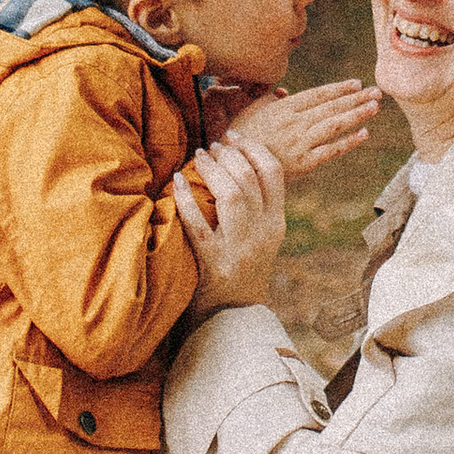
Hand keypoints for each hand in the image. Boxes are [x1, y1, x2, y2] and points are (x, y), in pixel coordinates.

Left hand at [177, 129, 287, 314]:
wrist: (233, 316)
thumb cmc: (241, 269)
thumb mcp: (261, 238)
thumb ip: (256, 206)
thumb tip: (235, 163)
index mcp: (276, 224)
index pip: (273, 174)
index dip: (253, 148)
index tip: (234, 136)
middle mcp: (262, 233)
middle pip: (249, 179)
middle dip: (229, 155)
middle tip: (212, 146)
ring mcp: (238, 248)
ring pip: (232, 196)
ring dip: (212, 171)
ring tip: (199, 157)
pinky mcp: (213, 262)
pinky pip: (198, 225)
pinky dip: (187, 200)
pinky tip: (177, 183)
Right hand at [218, 77, 382, 181]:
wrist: (231, 168)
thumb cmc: (239, 137)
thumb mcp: (250, 110)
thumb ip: (269, 98)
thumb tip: (284, 91)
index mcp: (282, 108)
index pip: (317, 94)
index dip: (339, 88)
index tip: (357, 83)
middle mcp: (293, 123)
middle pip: (331, 108)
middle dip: (355, 99)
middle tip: (376, 91)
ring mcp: (299, 144)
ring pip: (334, 126)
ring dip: (357, 115)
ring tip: (374, 107)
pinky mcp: (303, 164)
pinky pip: (330, 151)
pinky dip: (348, 142)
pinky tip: (364, 134)